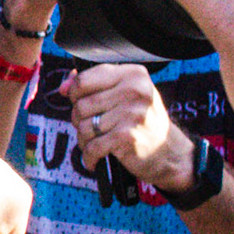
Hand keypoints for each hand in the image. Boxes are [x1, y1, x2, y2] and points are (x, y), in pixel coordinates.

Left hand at [65, 63, 192, 190]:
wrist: (170, 152)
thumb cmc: (142, 122)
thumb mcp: (125, 95)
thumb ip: (94, 85)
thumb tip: (63, 88)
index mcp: (133, 75)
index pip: (84, 79)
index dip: (75, 94)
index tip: (80, 103)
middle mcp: (134, 90)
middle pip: (81, 105)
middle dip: (79, 120)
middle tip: (92, 128)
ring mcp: (132, 113)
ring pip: (84, 126)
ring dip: (84, 140)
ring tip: (96, 142)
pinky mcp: (128, 136)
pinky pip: (92, 146)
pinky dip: (90, 156)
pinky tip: (95, 158)